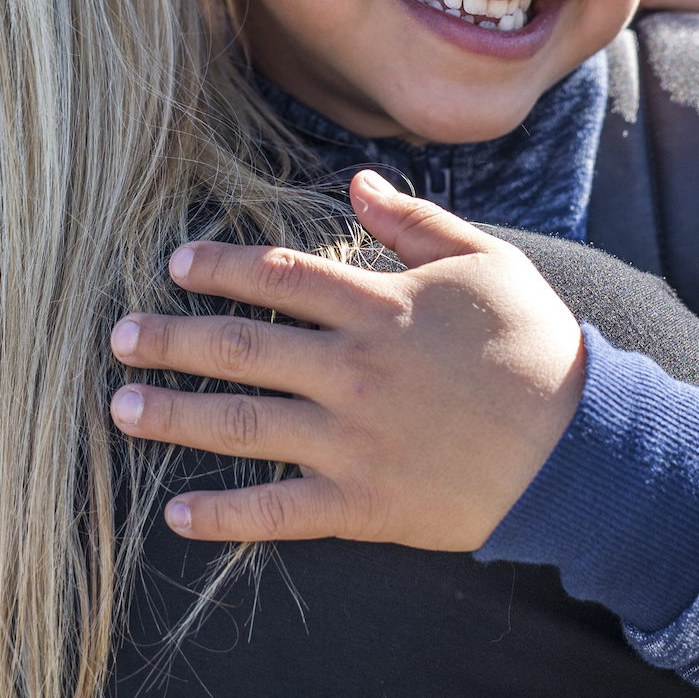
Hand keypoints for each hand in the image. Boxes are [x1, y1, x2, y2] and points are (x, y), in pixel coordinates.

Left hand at [106, 170, 587, 550]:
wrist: (579, 446)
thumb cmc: (535, 346)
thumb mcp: (486, 262)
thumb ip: (416, 223)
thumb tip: (358, 183)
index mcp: (380, 307)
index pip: (280, 276)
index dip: (220, 268)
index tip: (176, 265)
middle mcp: (353, 369)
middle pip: (242, 346)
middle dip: (172, 340)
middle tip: (119, 338)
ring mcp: (353, 441)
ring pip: (243, 424)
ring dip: (175, 415)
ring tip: (121, 411)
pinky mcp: (363, 504)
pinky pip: (279, 511)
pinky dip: (223, 515)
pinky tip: (175, 514)